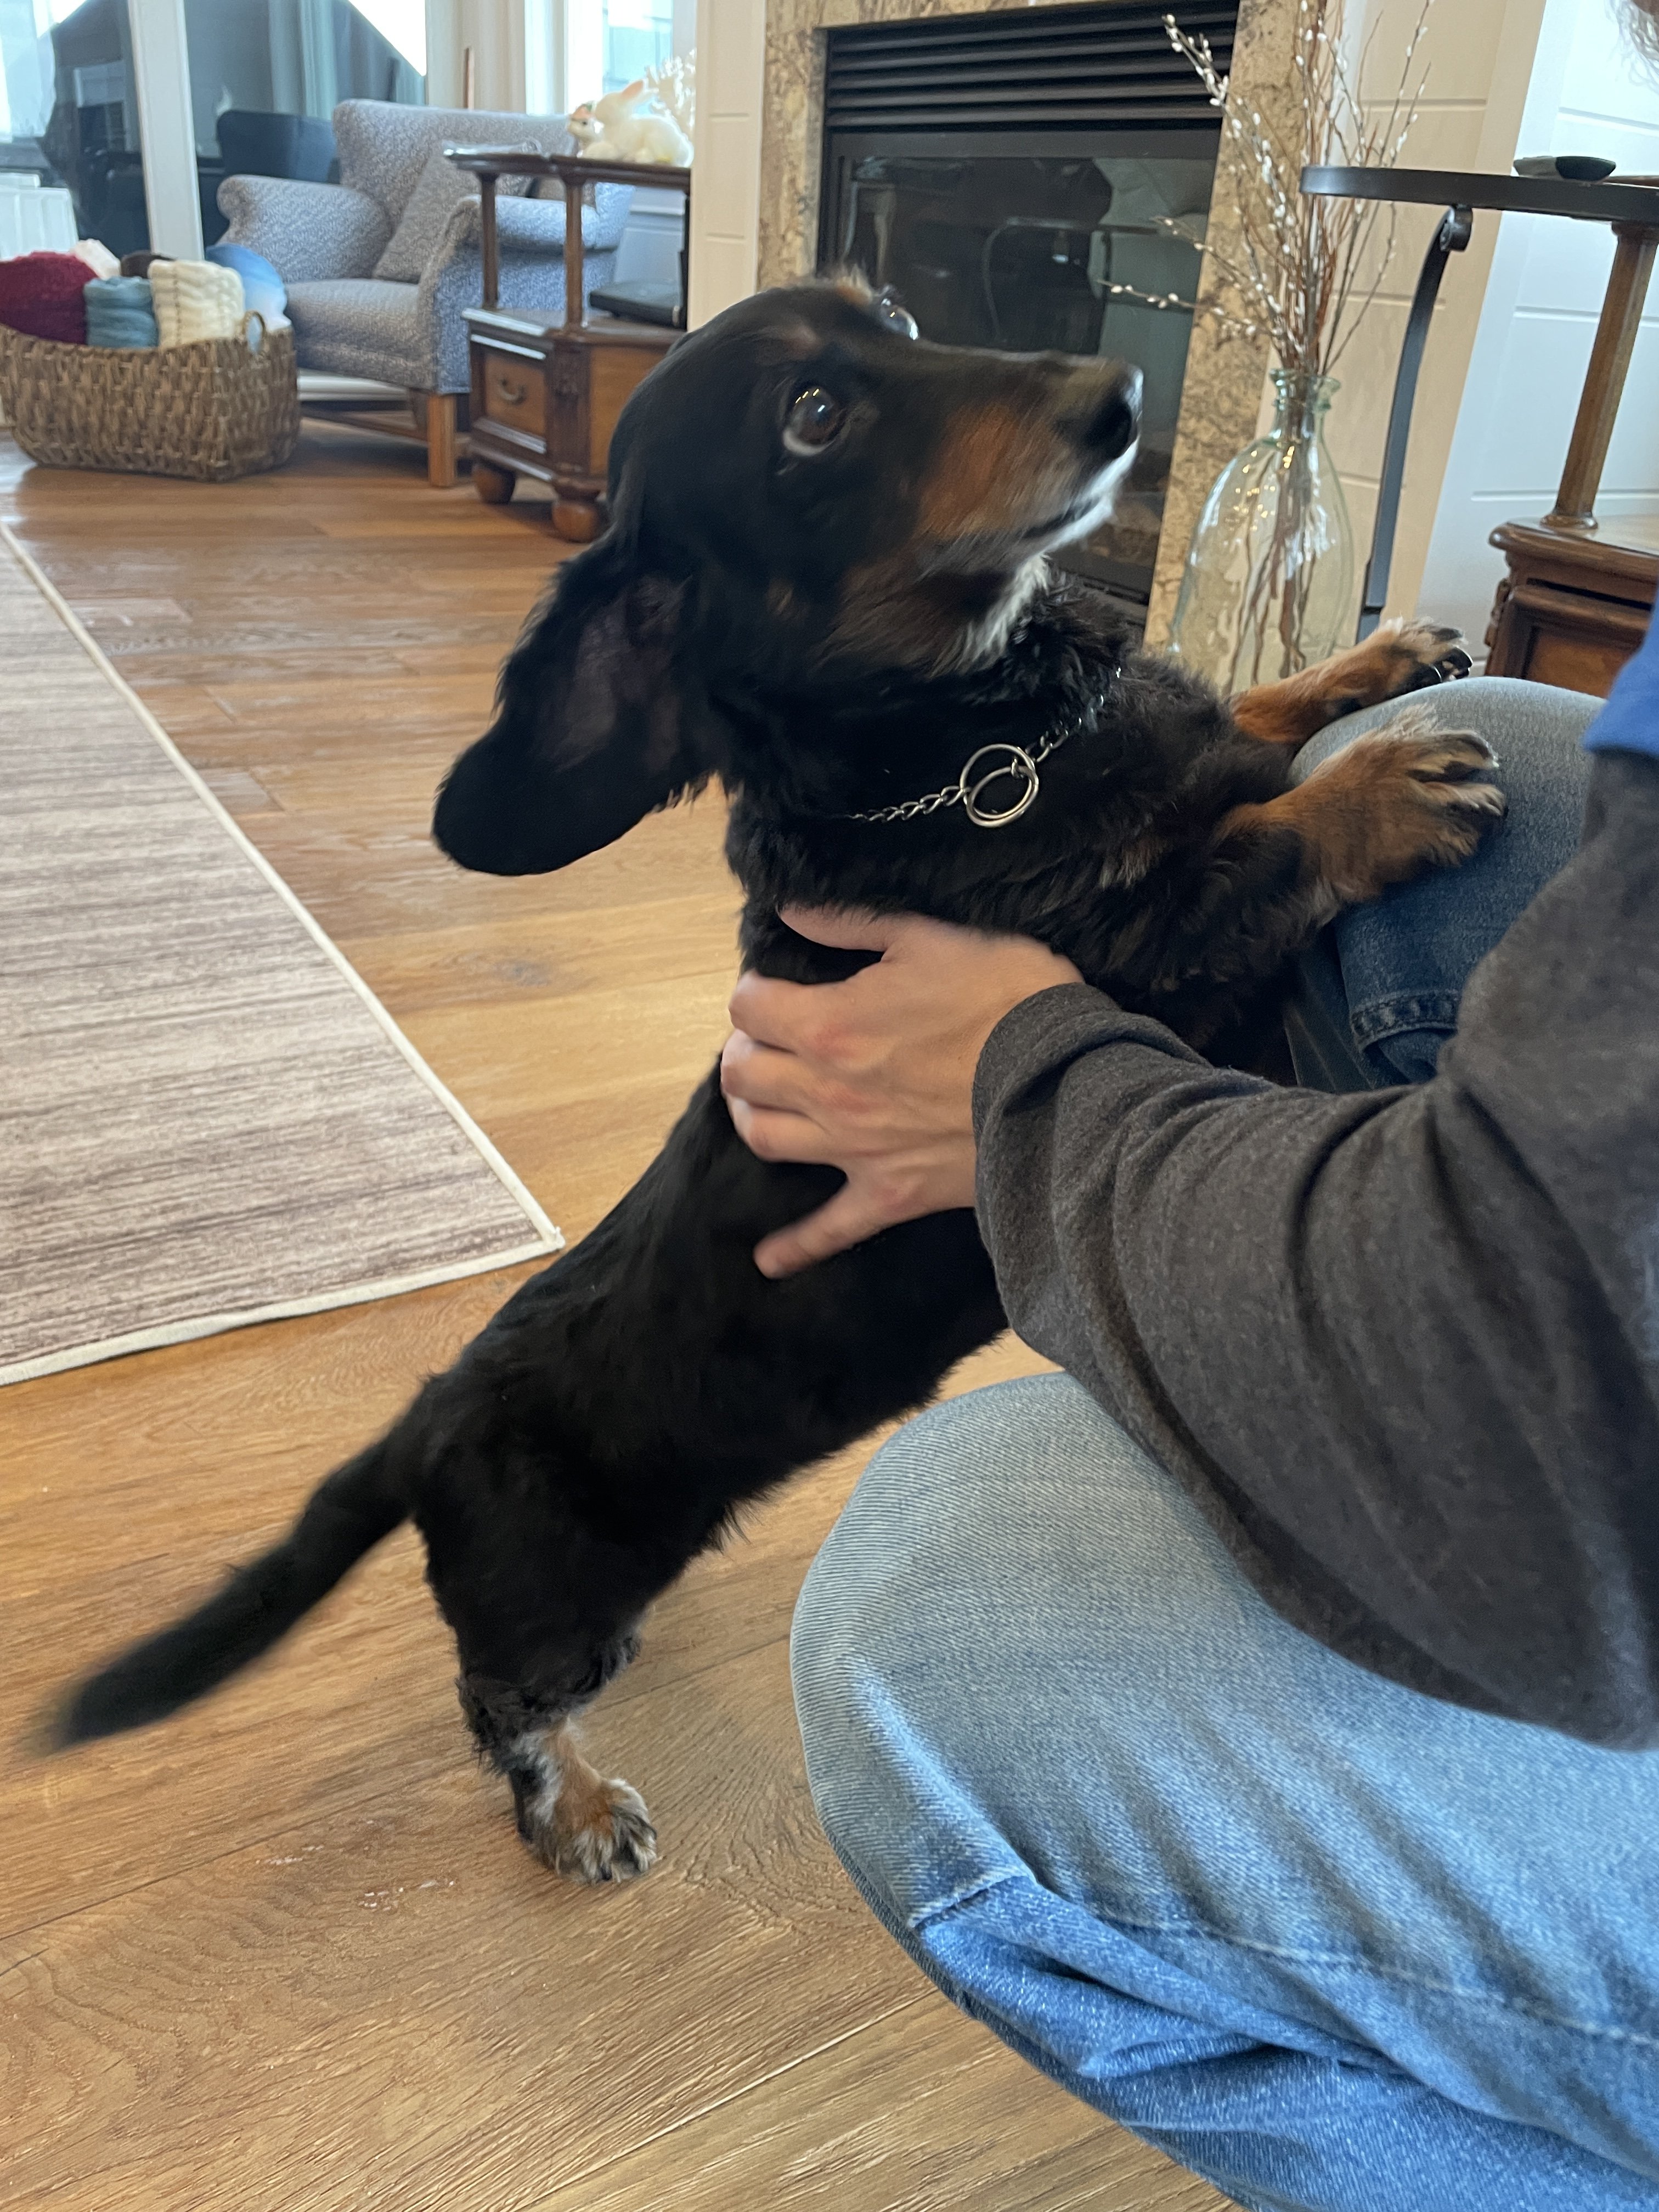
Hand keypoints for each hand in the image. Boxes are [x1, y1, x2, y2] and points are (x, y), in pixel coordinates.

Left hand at [721, 906, 1079, 1276]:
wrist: (1069, 1081)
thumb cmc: (1008, 999)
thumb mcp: (931, 939)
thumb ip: (852, 923)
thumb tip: (792, 908)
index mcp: (830, 1024)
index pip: (748, 1006)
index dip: (755, 991)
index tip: (776, 987)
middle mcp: (828, 1090)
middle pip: (742, 1074)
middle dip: (746, 1050)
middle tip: (770, 1040)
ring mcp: (854, 1148)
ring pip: (765, 1138)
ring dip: (754, 1115)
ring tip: (768, 1101)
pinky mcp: (889, 1194)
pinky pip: (829, 1230)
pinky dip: (795, 1247)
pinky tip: (769, 1261)